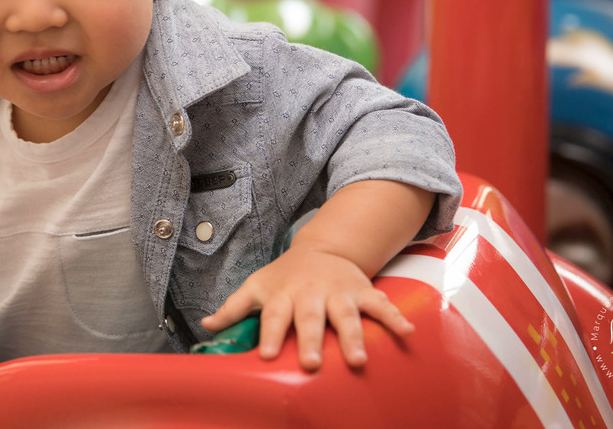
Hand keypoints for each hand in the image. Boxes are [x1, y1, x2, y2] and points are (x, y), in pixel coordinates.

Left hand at [200, 246, 413, 371]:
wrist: (322, 249)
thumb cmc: (284, 276)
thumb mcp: (256, 286)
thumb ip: (233, 308)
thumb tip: (205, 325)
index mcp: (283, 295)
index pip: (274, 316)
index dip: (271, 335)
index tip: (269, 356)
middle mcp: (311, 294)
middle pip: (310, 317)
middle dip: (311, 339)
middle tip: (313, 363)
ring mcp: (339, 293)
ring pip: (346, 315)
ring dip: (352, 336)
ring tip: (357, 360)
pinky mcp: (362, 292)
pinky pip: (380, 305)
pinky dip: (394, 318)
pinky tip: (407, 334)